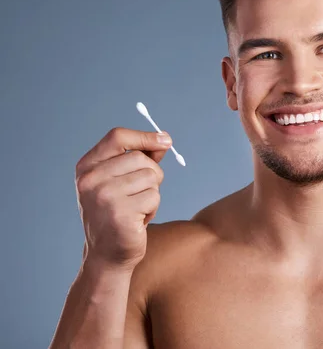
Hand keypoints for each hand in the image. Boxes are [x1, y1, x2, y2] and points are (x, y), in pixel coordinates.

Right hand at [74, 127, 172, 270]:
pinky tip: (138, 220)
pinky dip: (153, 208)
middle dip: (152, 174)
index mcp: (86, 167)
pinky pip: (154, 197)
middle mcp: (91, 180)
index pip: (118, 137)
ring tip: (137, 209)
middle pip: (140, 158)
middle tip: (142, 193)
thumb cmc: (117, 214)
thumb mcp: (120, 181)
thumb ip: (139, 158)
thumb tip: (163, 140)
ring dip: (152, 193)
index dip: (145, 136)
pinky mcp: (120, 213)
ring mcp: (104, 196)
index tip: (166, 140)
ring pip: (151, 177)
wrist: (106, 255)